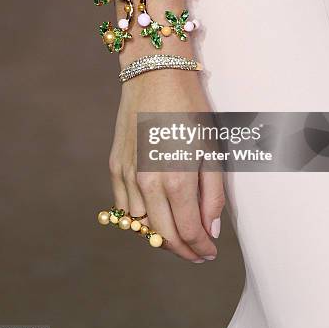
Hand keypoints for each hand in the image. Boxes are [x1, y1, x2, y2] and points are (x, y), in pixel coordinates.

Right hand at [109, 69, 224, 261]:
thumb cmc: (191, 108)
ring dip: (160, 234)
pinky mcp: (115, 165)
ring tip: (179, 230)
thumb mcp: (212, 149)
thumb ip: (213, 194)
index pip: (188, 232)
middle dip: (183, 250)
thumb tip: (210, 230)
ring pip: (141, 225)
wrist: (156, 74)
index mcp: (176, 179)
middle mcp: (147, 183)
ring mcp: (126, 175)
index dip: (201, 249)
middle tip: (198, 252)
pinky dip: (139, 217)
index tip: (210, 253)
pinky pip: (124, 205)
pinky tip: (155, 212)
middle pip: (162, 236)